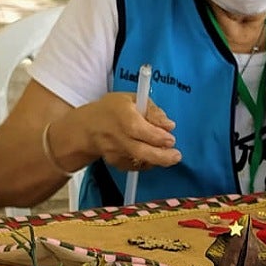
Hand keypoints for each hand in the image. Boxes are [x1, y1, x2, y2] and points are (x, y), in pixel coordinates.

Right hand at [54, 92, 180, 173]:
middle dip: (161, 157)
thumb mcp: (132, 99)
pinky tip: (151, 154)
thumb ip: (153, 111)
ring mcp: (115, 152)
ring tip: (168, 156)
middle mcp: (117, 136)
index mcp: (123, 116)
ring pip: (140, 161)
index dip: (159, 137)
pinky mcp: (116, 163)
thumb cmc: (113, 109)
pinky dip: (147, 162)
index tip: (171, 139)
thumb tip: (170, 126)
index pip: (141, 130)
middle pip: (140, 151)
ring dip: (157, 160)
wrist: (89, 128)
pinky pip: (136, 166)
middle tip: (176, 156)